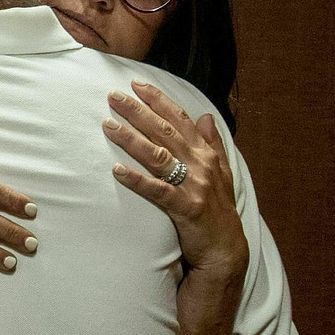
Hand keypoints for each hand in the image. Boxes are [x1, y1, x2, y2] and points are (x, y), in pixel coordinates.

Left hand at [102, 81, 247, 275]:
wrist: (226, 250)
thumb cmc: (218, 210)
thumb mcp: (221, 172)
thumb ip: (212, 143)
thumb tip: (205, 116)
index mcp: (206, 154)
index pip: (180, 119)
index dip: (159, 100)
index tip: (136, 84)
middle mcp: (201, 165)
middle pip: (165, 132)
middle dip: (138, 111)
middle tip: (113, 96)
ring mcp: (194, 186)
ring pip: (158, 156)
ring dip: (131, 139)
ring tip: (107, 125)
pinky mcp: (185, 209)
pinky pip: (157, 191)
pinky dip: (136, 180)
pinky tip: (116, 170)